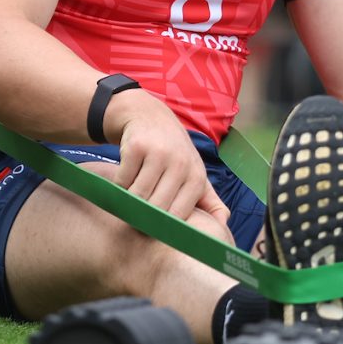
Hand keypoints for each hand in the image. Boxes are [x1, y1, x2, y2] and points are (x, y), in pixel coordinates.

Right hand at [112, 92, 229, 225]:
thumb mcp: (195, 172)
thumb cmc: (174, 153)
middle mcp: (181, 164)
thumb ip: (209, 200)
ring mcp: (159, 153)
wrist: (150, 116)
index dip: (162, 227)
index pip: (177, 217)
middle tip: (136, 213)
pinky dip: (119, 184)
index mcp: (197, 177)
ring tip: (132, 194)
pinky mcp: (136, 147)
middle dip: (142, 215)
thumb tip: (223, 223)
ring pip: (137, 196)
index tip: (153, 225)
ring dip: (129, 200)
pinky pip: (122, 181)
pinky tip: (126, 176)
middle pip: (155, 209)